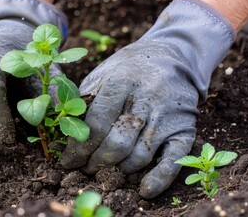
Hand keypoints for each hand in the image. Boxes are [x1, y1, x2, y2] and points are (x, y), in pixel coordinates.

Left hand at [60, 0, 235, 197]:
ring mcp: (167, 116)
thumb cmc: (129, 69)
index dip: (78, 148)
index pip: (96, 123)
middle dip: (96, 162)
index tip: (67, 161)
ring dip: (118, 171)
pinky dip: (159, 178)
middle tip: (85, 169)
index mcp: (121, 83)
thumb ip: (85, 99)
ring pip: (140, 155)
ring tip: (104, 172)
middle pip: (117, 143)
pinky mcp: (185, 129)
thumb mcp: (103, 73)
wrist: (172, 57)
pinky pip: (173, 159)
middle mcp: (146, 100)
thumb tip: (63, 130)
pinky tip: (144, 190)